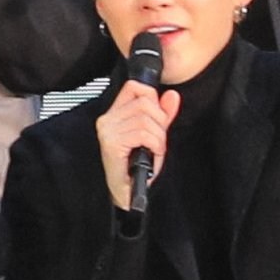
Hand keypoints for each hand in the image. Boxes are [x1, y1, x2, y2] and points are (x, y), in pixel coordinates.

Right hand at [96, 79, 178, 211]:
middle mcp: (107, 120)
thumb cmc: (136, 167)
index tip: (158, 117)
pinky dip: (155, 145)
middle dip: (160, 122)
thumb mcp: (154, 136)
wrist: (128, 192)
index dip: (152, 98)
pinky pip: (144, 134)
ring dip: (158, 138)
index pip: (134, 87)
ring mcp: (108, 132)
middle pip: (144, 103)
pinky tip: (151, 154)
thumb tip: (172, 96)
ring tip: (153, 150)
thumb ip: (163, 114)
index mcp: (113, 114)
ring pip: (146, 120)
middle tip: (157, 140)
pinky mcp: (112, 144)